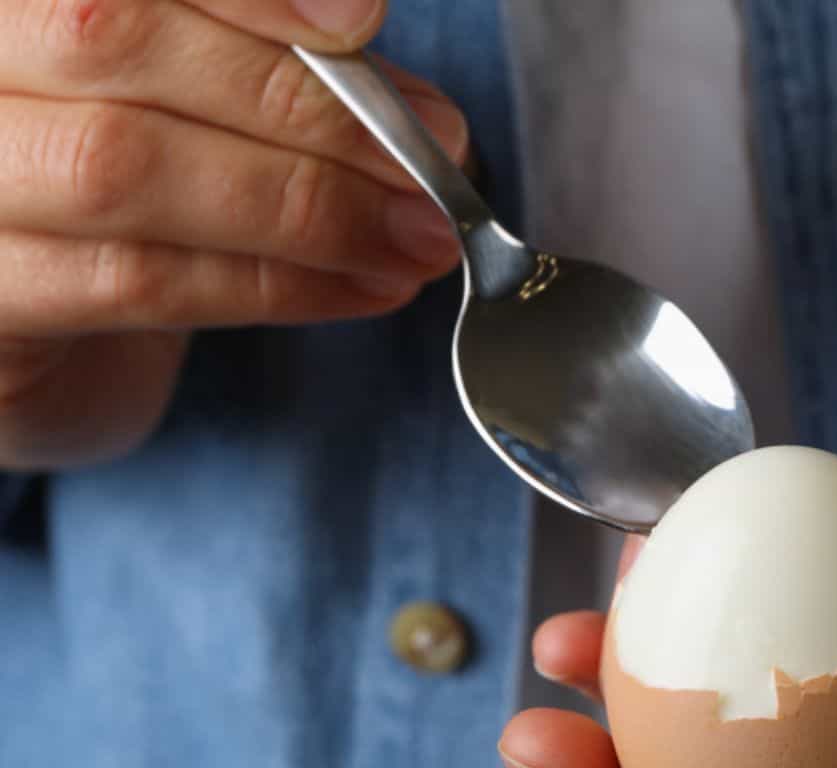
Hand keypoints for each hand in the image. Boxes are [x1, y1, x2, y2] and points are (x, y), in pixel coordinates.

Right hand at [0, 0, 469, 470]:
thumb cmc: (128, 163)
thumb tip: (425, 117)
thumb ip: (286, 70)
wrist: (33, 307)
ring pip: (123, 167)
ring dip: (303, 209)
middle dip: (303, 104)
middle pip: (112, 37)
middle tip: (433, 162)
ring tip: (418, 237)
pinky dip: (272, 285)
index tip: (359, 22)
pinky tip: (362, 287)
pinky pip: (132, 280)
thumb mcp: (199, 88)